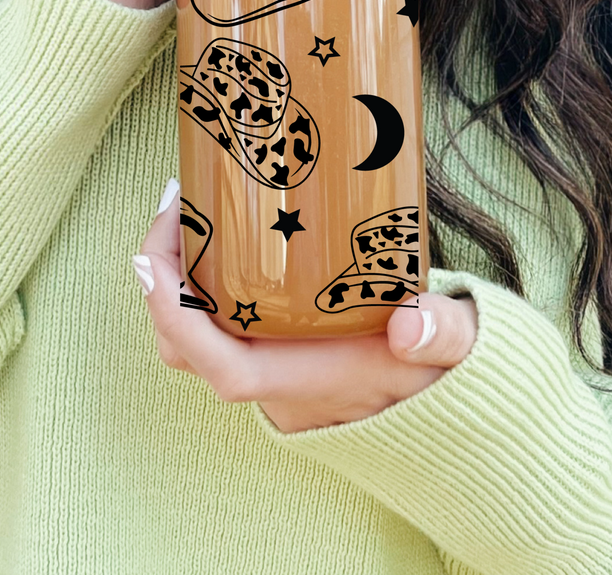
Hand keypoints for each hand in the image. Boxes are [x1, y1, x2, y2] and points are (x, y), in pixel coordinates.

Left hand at [132, 181, 478, 433]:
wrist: (452, 409)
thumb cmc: (444, 376)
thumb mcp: (455, 346)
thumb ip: (443, 334)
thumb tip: (411, 325)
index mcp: (301, 382)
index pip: (215, 362)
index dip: (172, 312)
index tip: (156, 252)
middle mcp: (274, 383)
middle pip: (186, 344)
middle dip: (164, 277)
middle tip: (181, 202)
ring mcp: (271, 372)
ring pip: (199, 332)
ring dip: (184, 275)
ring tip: (200, 207)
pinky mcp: (276, 355)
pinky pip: (223, 321)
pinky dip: (211, 280)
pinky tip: (231, 231)